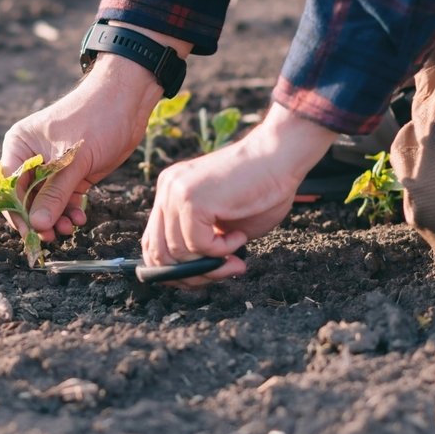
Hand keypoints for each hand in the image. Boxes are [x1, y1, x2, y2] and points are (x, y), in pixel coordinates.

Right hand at [0, 52, 163, 240]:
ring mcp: (53, 166)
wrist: (128, 101)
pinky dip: (69, 210)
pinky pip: (64, 199)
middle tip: (51, 236)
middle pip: (25, 197)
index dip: (16, 211)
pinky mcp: (72, 173)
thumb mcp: (75, 159)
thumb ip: (55, 193)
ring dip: (56, 218)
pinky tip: (79, 217)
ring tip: (70, 228)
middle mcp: (32, 156)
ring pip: (46, 202)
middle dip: (39, 218)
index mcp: (21, 145)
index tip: (29, 231)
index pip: (8, 185)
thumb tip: (36, 225)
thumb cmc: (97, 118)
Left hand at [142, 102, 337, 287]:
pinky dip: (222, 250)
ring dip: (211, 264)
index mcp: (170, 193)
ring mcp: (175, 193)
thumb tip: (192, 278)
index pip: (153, 243)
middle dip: (192, 274)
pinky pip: (198, 245)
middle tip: (224, 271)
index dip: (175, 269)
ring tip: (236, 255)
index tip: (205, 275)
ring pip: (177, 253)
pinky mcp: (192, 199)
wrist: (281, 155)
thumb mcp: (224, 224)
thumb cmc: (262, 188)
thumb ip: (202, 246)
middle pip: (158, 253)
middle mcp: (167, 190)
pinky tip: (240, 236)